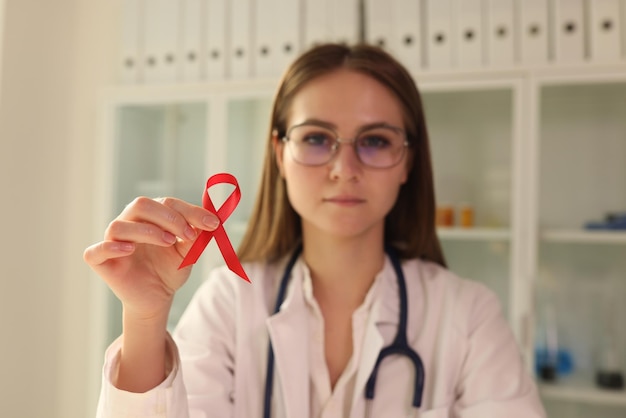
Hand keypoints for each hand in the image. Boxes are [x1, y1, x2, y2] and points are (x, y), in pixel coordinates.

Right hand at [83, 196, 219, 320]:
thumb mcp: (187, 252)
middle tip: (188, 234)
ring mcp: (113, 242)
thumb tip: (209, 220)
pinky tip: (129, 250)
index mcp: (150, 216)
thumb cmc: (169, 269)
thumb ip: (195, 236)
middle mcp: (129, 223)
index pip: (166, 203)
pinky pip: (95, 251)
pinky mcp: (101, 262)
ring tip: (168, 242)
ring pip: (119, 226)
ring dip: (146, 231)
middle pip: (140, 205)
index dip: (189, 211)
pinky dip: (110, 248)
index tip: (211, 224)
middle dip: (169, 217)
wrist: (157, 297)